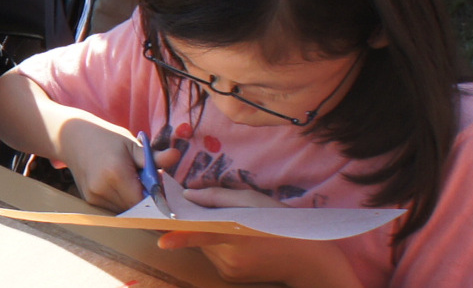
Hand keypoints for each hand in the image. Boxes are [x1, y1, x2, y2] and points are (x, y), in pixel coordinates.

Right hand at [59, 121, 178, 212]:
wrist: (72, 137)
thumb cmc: (106, 138)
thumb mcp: (132, 144)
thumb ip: (154, 157)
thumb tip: (176, 156)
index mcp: (116, 173)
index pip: (144, 201)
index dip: (157, 200)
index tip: (163, 192)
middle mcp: (103, 188)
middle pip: (136, 208)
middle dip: (147, 201)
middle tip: (151, 184)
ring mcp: (94, 196)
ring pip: (126, 210)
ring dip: (135, 202)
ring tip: (134, 182)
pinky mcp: (89, 201)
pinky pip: (114, 208)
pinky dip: (123, 201)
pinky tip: (121, 185)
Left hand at [160, 188, 359, 286]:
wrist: (309, 260)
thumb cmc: (283, 223)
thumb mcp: (254, 201)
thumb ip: (218, 196)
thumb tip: (189, 194)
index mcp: (238, 234)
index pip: (203, 235)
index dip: (181, 237)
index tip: (163, 242)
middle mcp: (230, 257)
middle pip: (200, 235)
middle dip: (201, 222)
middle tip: (220, 212)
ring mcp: (229, 270)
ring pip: (206, 246)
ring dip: (212, 235)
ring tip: (238, 229)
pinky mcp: (230, 277)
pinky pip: (215, 256)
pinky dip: (220, 247)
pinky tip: (241, 243)